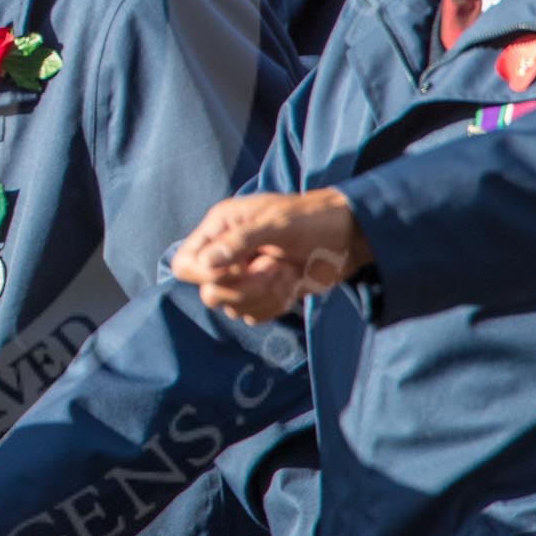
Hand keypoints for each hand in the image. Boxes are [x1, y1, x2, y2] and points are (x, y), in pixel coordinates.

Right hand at [171, 189, 370, 322]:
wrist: (348, 238)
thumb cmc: (313, 219)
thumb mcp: (277, 223)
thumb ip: (239, 241)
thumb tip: (206, 263)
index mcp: (220, 228)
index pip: (186, 264)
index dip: (208, 274)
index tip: (241, 267)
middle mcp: (225, 253)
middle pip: (210, 292)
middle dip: (246, 288)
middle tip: (274, 269)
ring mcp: (243, 276)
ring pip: (232, 308)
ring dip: (265, 296)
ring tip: (287, 272)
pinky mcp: (261, 294)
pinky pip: (252, 316)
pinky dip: (275, 305)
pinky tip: (291, 285)